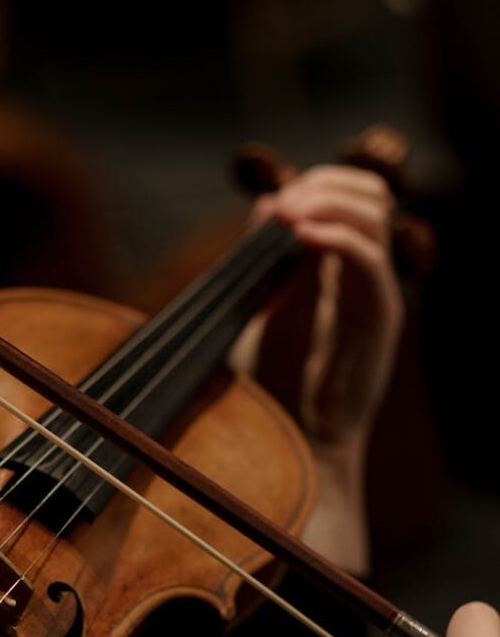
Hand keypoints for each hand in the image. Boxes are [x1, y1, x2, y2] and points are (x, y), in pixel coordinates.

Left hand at [250, 165, 402, 457]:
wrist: (296, 450)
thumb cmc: (272, 394)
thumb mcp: (258, 313)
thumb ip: (264, 262)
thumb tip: (265, 205)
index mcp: (340, 274)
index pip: (350, 198)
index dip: (316, 186)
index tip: (273, 205)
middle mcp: (364, 278)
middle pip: (371, 195)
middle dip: (324, 185)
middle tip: (283, 207)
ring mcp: (374, 296)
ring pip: (376, 216)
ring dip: (328, 203)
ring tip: (287, 218)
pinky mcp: (377, 321)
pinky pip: (369, 262)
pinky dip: (335, 238)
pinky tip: (298, 237)